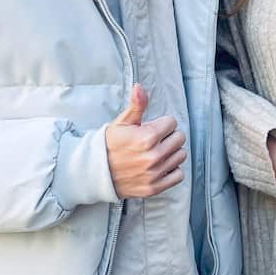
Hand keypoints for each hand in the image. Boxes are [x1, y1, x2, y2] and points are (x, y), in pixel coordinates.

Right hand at [104, 84, 186, 198]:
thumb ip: (136, 105)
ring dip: (172, 153)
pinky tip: (160, 166)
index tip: (151, 128)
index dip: (162, 123)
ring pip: (181, 156)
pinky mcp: (155, 187)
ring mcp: (154, 173)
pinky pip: (178, 175)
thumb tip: (139, 87)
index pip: (172, 122)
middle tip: (155, 140)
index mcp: (146, 137)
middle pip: (179, 138)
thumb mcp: (122, 122)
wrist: (95, 171)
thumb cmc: (109, 144)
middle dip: (169, 136)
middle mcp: (153, 156)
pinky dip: (172, 170)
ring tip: (157, 152)